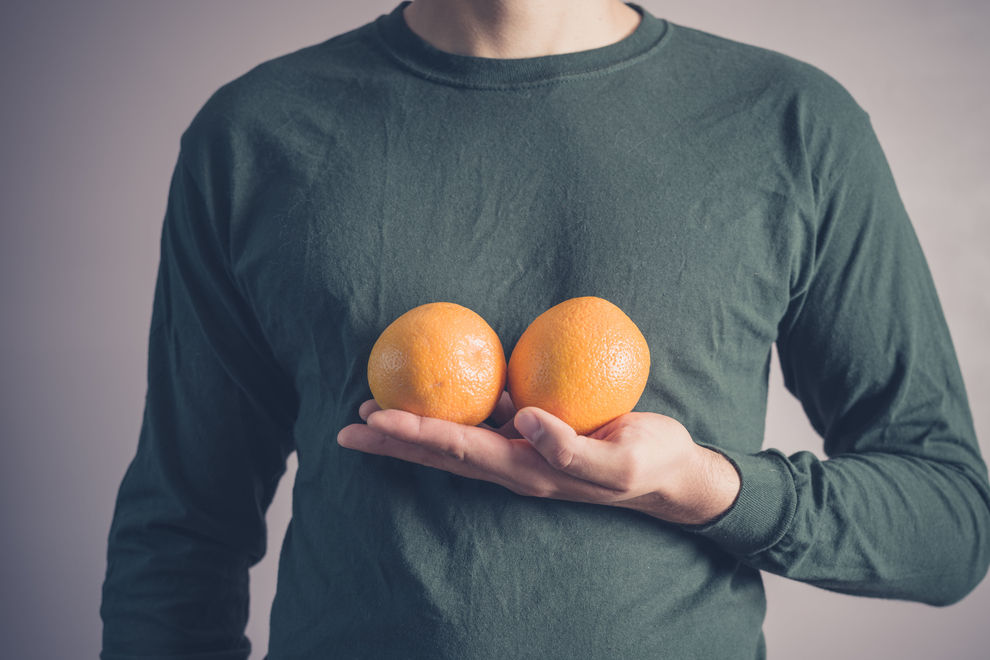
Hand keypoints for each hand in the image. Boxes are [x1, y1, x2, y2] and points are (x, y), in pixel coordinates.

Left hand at [337, 393, 739, 524]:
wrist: (671, 472)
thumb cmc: (650, 462)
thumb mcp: (620, 461)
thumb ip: (573, 446)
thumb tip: (526, 421)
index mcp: (528, 470)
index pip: (460, 449)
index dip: (416, 433)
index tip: (376, 418)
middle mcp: (514, 464)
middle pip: (442, 450)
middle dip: (395, 439)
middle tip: (349, 426)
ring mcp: (521, 452)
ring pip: (456, 439)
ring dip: (413, 428)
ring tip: (374, 412)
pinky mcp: (534, 436)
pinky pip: (486, 421)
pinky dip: (454, 411)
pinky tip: (438, 393)